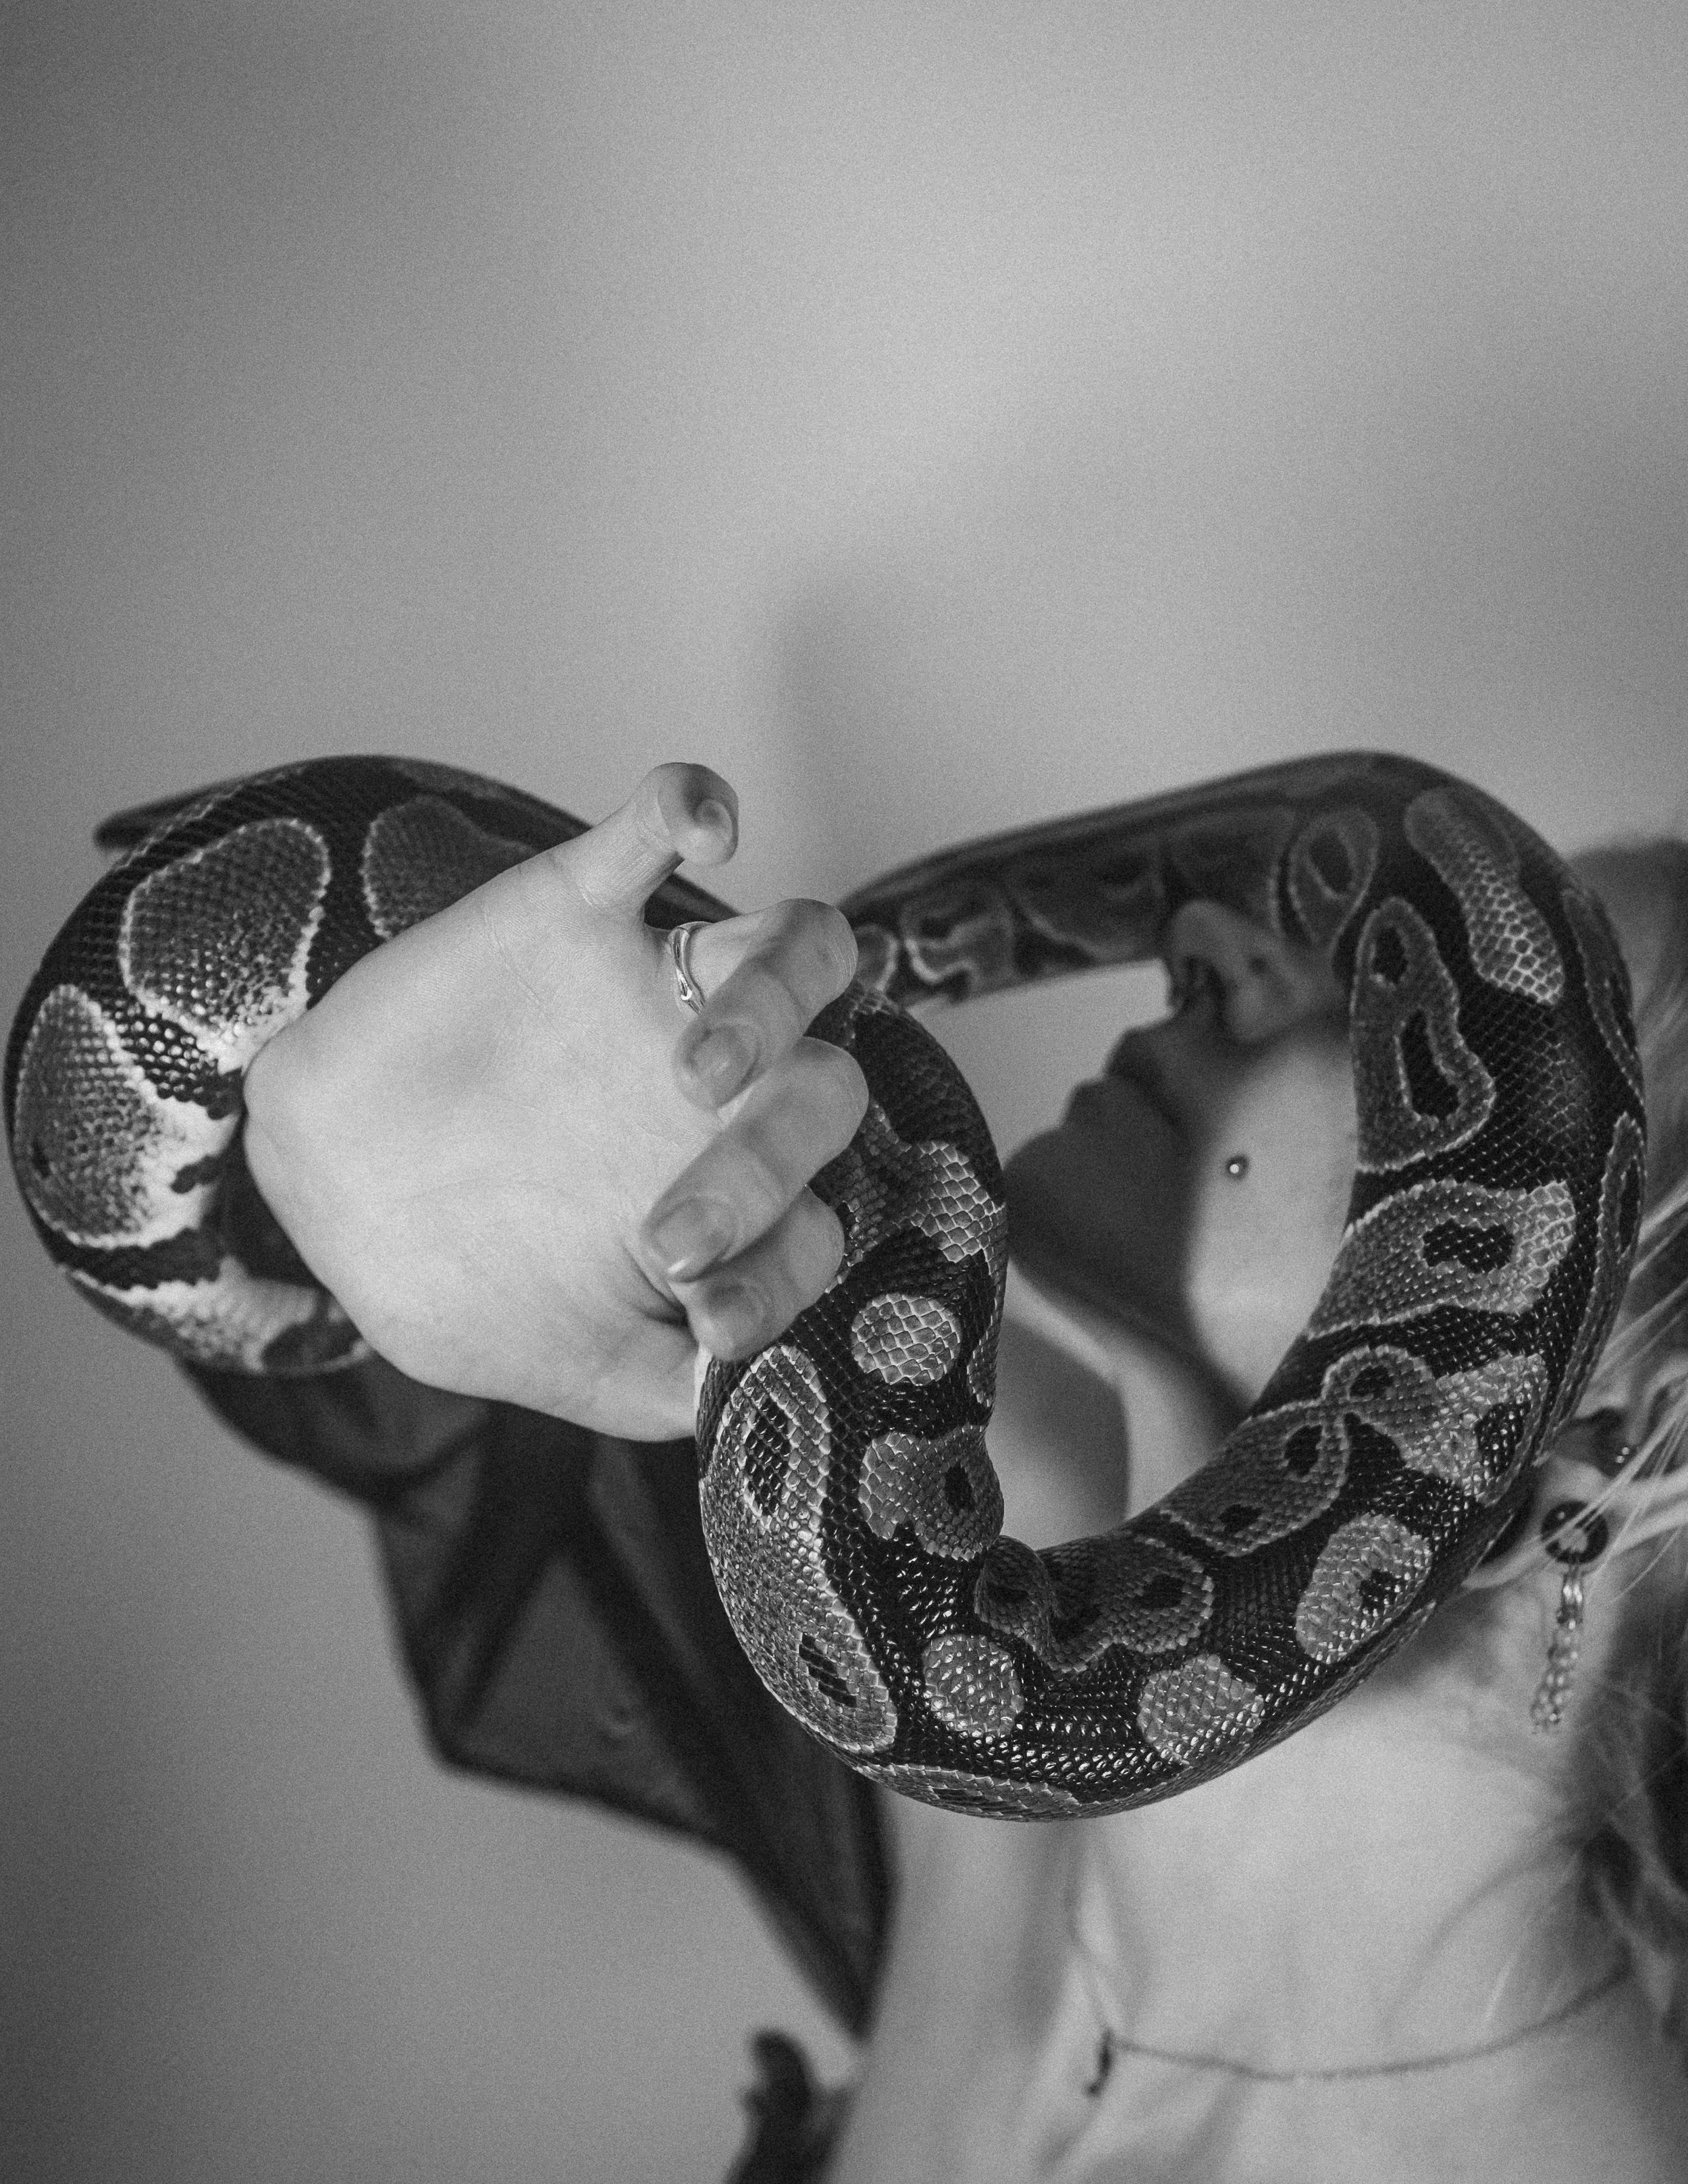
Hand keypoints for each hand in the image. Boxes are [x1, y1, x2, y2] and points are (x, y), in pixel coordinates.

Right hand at [242, 765, 866, 1439]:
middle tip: (676, 1232)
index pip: (824, 1211)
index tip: (712, 1320)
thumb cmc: (460, 1269)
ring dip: (777, 995)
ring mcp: (660, 990)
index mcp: (732, 1188)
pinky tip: (703, 827)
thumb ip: (660, 1389)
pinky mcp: (579, 909)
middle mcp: (724, 1087)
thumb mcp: (557, 1358)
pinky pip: (658, 825)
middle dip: (771, 1164)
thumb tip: (747, 1408)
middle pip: (824, 1083)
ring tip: (700, 1067)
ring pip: (794, 948)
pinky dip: (692, 807)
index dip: (792, 1267)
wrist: (324, 1178)